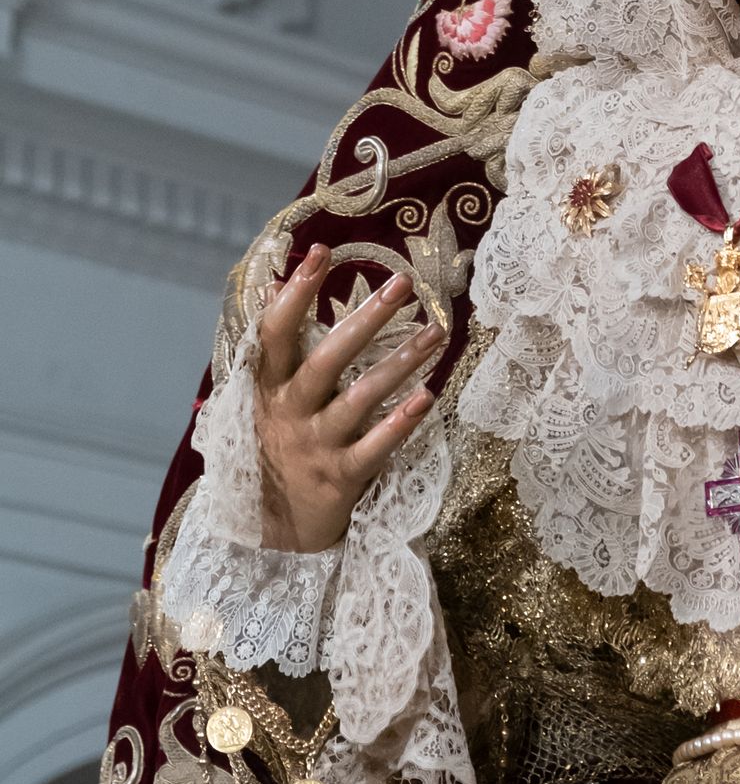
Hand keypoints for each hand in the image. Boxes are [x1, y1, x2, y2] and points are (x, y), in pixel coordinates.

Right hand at [253, 244, 442, 551]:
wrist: (263, 531)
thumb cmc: (268, 446)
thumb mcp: (259, 396)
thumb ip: (270, 343)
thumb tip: (272, 283)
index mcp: (266, 386)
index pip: (276, 332)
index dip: (296, 293)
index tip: (321, 252)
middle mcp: (290, 411)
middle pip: (327, 358)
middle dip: (366, 318)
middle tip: (404, 283)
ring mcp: (315, 444)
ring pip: (361, 397)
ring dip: (400, 362)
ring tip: (437, 332)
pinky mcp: (340, 477)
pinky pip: (375, 448)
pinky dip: (400, 424)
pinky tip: (427, 397)